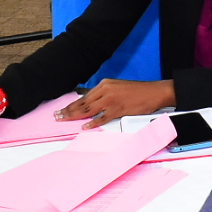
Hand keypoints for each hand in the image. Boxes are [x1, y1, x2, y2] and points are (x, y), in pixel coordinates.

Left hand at [53, 79, 176, 128]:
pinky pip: (102, 118)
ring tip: (64, 120)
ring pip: (88, 110)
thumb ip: (104, 94)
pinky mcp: (118, 109)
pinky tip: (85, 126)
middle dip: (68, 111)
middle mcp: (106, 90)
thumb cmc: (138, 91)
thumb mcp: (118, 87)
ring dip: (74, 116)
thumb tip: (91, 104)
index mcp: (105, 84)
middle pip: (83, 103)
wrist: (154, 92)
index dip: (71, 104)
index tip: (62, 110)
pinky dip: (92, 123)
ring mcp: (111, 100)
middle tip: (57, 116)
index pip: (84, 97)